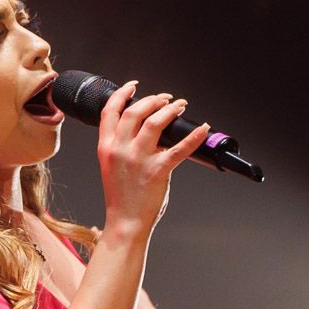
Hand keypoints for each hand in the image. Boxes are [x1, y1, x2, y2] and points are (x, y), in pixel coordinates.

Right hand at [96, 82, 210, 237]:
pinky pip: (179, 149)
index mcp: (106, 147)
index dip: (122, 94)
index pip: (110, 111)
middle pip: (135, 111)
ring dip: (170, 110)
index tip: (133, 86)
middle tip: (166, 99)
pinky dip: (194, 136)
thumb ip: (120, 145)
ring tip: (180, 107)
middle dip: (153, 99)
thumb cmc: (121, 196)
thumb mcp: (111, 165)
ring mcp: (138, 159)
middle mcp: (120, 149)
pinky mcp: (157, 171)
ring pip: (155, 122)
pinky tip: (203, 128)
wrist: (125, 222)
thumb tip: (143, 128)